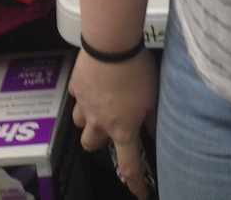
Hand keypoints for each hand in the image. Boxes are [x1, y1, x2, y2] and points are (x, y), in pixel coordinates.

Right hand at [70, 46, 158, 198]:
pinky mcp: (75, 88)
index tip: (141, 194)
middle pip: (91, 146)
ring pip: (79, 124)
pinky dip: (84, 95)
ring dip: (88, 120)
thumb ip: (153, 118)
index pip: (129, 165)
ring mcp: (84, 106)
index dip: (135, 183)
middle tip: (111, 126)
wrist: (111, 46)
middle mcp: (100, 123)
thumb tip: (154, 134)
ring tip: (100, 105)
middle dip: (99, 141)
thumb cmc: (138, 72)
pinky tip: (94, 82)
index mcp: (123, 129)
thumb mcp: (155, 96)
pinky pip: (76, 98)